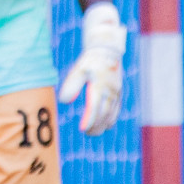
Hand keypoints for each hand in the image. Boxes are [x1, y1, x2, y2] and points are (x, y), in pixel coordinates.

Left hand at [57, 2, 125, 135]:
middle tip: (88, 134)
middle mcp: (111, 91)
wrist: (107, 49)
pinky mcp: (119, 92)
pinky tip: (106, 124)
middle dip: (97, 126)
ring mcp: (116, 92)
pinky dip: (111, 118)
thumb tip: (64, 101)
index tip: (83, 129)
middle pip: (105, 114)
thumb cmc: (90, 61)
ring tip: (94, 132)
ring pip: (112, 113)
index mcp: (100, 87)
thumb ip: (71, 85)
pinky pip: (117, 108)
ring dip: (104, 124)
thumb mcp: (78, 70)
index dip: (89, 120)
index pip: (95, 108)